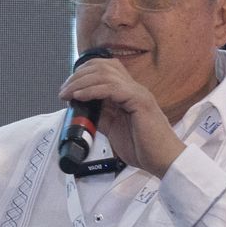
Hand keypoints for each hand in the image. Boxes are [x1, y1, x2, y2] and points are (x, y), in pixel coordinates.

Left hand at [58, 57, 183, 174]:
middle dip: (78, 76)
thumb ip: (101, 116)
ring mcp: (137, 92)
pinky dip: (92, 90)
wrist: (162, 160)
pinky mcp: (139, 100)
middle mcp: (133, 88)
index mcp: (128, 92)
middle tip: (63, 91)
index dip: (83, 74)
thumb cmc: (142, 147)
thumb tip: (82, 108)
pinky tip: (80, 96)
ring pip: (105, 74)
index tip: (67, 89)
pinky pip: (112, 88)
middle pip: (102, 66)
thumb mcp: (113, 129)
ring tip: (67, 93)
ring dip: (81, 82)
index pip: (104, 69)